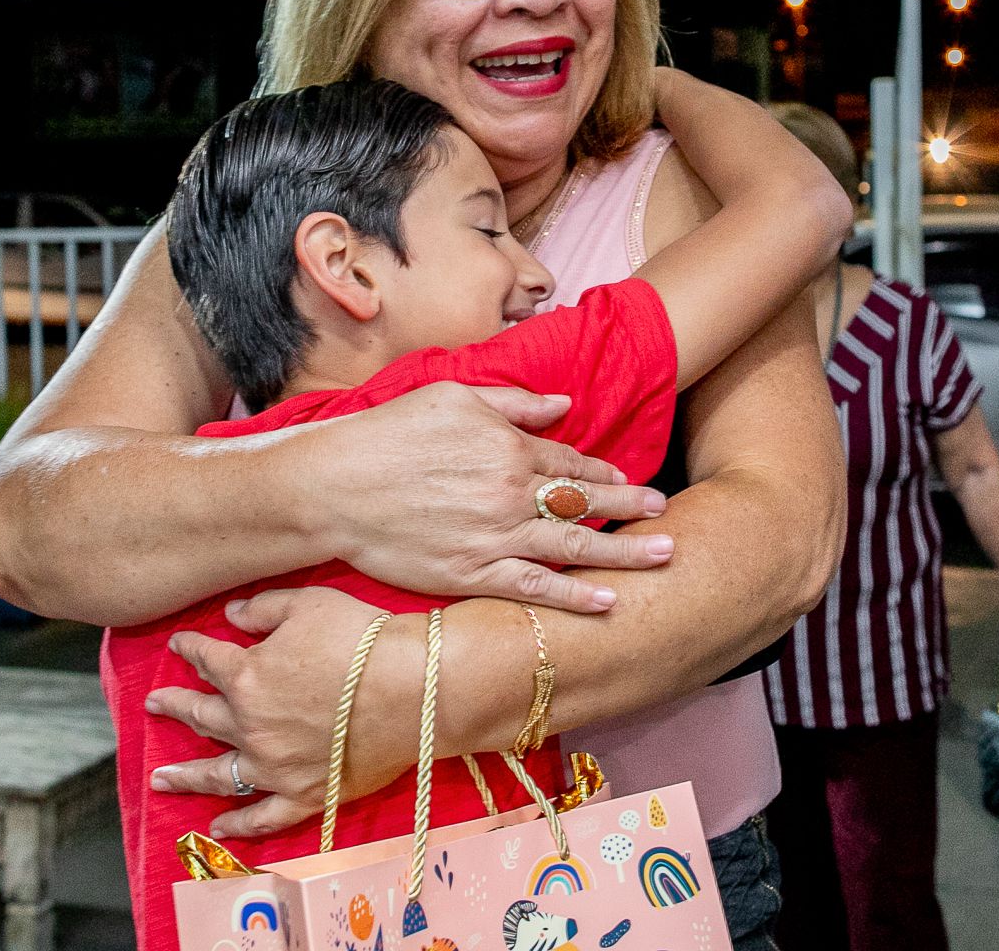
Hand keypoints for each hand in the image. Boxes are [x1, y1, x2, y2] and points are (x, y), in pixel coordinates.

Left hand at [146, 588, 418, 838]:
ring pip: (217, 772)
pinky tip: (218, 828)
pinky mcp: (305, 794)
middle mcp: (250, 724)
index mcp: (246, 675)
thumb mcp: (309, 604)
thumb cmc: (364, 639)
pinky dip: (238, 825)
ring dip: (185, 774)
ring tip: (160, 778)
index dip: (190, 649)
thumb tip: (231, 615)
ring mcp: (274, 766)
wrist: (414, 687)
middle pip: (201, 714)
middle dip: (175, 705)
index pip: (208, 658)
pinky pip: (262, 816)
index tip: (179, 645)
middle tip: (155, 704)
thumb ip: (264, 608)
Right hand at [301, 382, 673, 612]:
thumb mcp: (451, 396)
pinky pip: (533, 588)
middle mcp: (510, 493)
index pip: (570, 459)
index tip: (629, 478)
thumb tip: (562, 404)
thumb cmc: (386, 435)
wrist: (332, 488)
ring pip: (572, 547)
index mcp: (507, 447)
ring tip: (664, 554)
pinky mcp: (470, 575)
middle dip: (631, 507)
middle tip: (666, 513)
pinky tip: (606, 601)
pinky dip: (573, 597)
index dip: (603, 470)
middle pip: (585, 502)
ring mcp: (493, 538)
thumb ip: (512, 402)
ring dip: (622, 552)